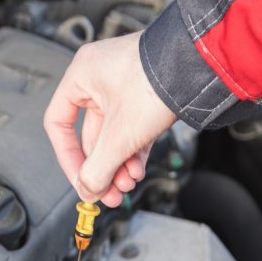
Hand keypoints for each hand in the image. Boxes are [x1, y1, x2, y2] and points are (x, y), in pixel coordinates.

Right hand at [44, 31, 176, 206]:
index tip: (80, 181)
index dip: (67, 159)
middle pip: (90, 137)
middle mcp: (100, 78)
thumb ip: (96, 168)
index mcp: (81, 76)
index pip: (59, 125)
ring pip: (113, 137)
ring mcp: (125, 87)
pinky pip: (132, 131)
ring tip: (127, 185)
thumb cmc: (158, 82)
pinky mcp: (146, 96)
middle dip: (102, 168)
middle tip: (107, 193)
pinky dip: (133, 153)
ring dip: (118, 166)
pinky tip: (138, 171)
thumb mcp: (119, 135)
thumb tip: (87, 190)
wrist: (202, 67)